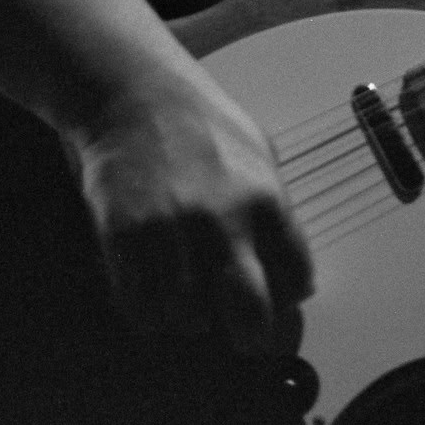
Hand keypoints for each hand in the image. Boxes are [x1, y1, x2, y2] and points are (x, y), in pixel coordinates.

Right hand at [67, 70, 313, 354]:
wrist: (130, 88)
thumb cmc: (196, 118)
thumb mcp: (258, 151)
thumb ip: (276, 210)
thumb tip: (296, 271)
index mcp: (267, 198)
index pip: (297, 278)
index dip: (286, 298)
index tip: (275, 301)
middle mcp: (226, 218)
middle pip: (251, 315)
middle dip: (247, 336)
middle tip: (238, 335)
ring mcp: (174, 229)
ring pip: (188, 320)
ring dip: (185, 318)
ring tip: (182, 296)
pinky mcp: (126, 235)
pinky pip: (139, 308)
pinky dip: (144, 310)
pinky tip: (147, 287)